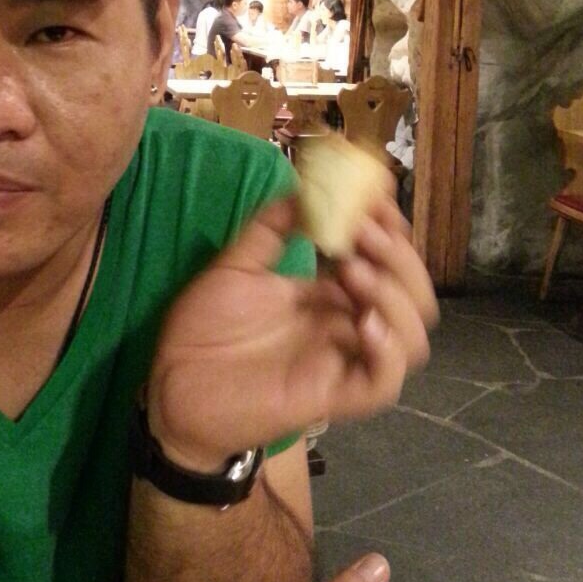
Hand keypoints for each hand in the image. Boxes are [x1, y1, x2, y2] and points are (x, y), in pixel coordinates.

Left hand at [148, 193, 437, 469]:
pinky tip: (365, 323)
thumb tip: (305, 185)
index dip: (390, 230)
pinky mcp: (330, 396)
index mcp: (329, 295)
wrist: (170, 383)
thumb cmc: (202, 329)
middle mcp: (344, 326)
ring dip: (396, 298)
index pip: (386, 262)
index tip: (373, 198)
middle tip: (363, 232)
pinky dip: (387, 351)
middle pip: (412, 295)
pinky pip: (383, 383)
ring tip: (353, 272)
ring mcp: (340, 361)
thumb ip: (272, 226)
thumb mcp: (237, 263)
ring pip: (412, 339)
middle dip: (398, 257)